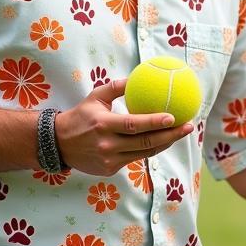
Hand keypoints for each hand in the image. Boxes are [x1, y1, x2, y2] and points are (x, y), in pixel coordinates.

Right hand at [54, 79, 192, 176]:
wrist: (57, 144)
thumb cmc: (80, 116)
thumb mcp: (95, 97)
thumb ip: (116, 87)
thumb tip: (137, 77)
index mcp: (104, 125)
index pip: (134, 124)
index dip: (155, 122)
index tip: (174, 117)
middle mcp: (108, 145)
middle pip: (146, 143)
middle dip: (171, 136)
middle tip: (188, 126)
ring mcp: (109, 160)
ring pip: (144, 153)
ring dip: (165, 143)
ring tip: (181, 133)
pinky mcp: (109, 169)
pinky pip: (134, 158)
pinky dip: (148, 149)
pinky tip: (162, 140)